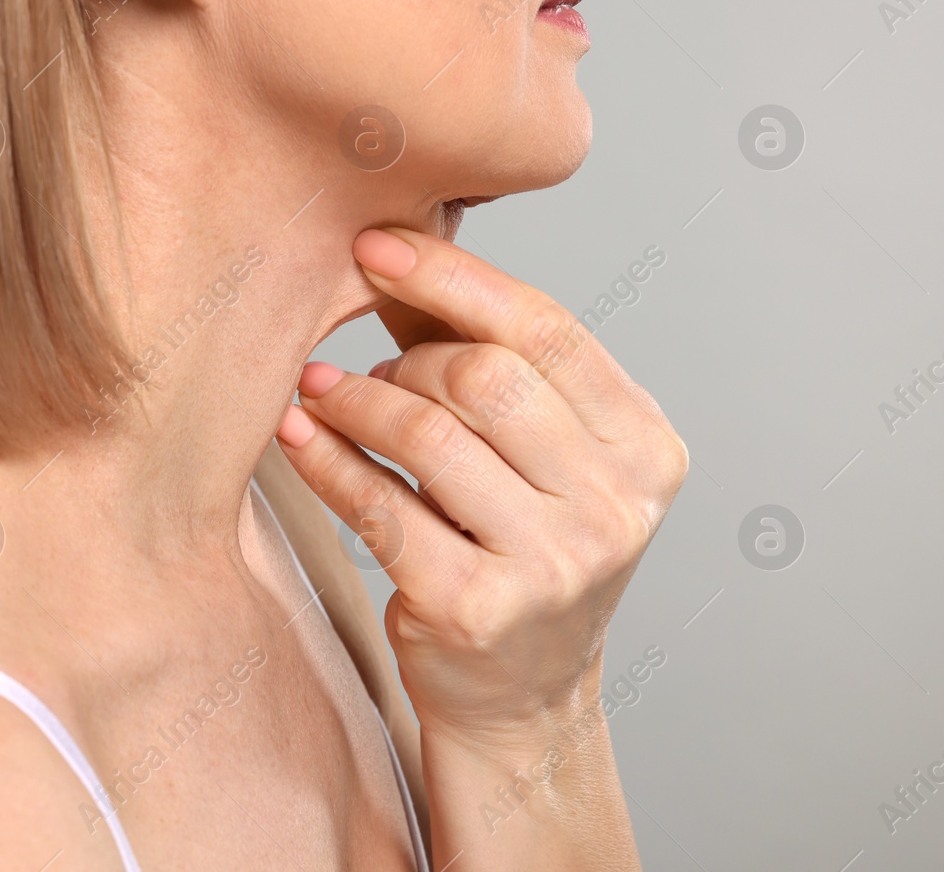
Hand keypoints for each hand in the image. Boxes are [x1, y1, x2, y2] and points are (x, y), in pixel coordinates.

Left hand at [274, 227, 687, 744]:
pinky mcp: (479, 610)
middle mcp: (618, 505)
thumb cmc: (520, 551)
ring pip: (429, 435)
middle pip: (487, 377)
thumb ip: (483, 358)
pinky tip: (298, 435)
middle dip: (407, 359)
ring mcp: (554, 564)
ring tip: (321, 394)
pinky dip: (326, 459)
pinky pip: (380, 505)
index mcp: (645, 446)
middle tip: (363, 371)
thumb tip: (395, 257)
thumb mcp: (534, 455)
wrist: (521, 698)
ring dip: (356, 401)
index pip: (548, 329)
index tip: (374, 246)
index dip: (452, 277)